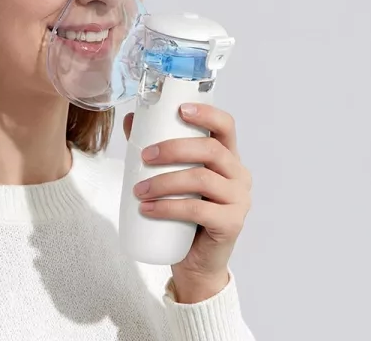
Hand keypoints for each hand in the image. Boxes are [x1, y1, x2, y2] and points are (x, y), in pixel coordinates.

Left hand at [123, 103, 251, 302]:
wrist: (195, 260)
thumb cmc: (184, 212)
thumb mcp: (171, 175)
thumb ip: (154, 147)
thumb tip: (131, 119)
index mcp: (227, 156)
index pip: (226, 126)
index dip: (206, 113)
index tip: (180, 109)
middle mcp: (238, 174)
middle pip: (211, 149)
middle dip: (174, 149)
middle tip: (144, 156)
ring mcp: (239, 199)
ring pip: (202, 179)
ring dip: (165, 181)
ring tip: (140, 189)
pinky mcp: (232, 224)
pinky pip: (199, 210)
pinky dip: (168, 207)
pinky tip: (148, 209)